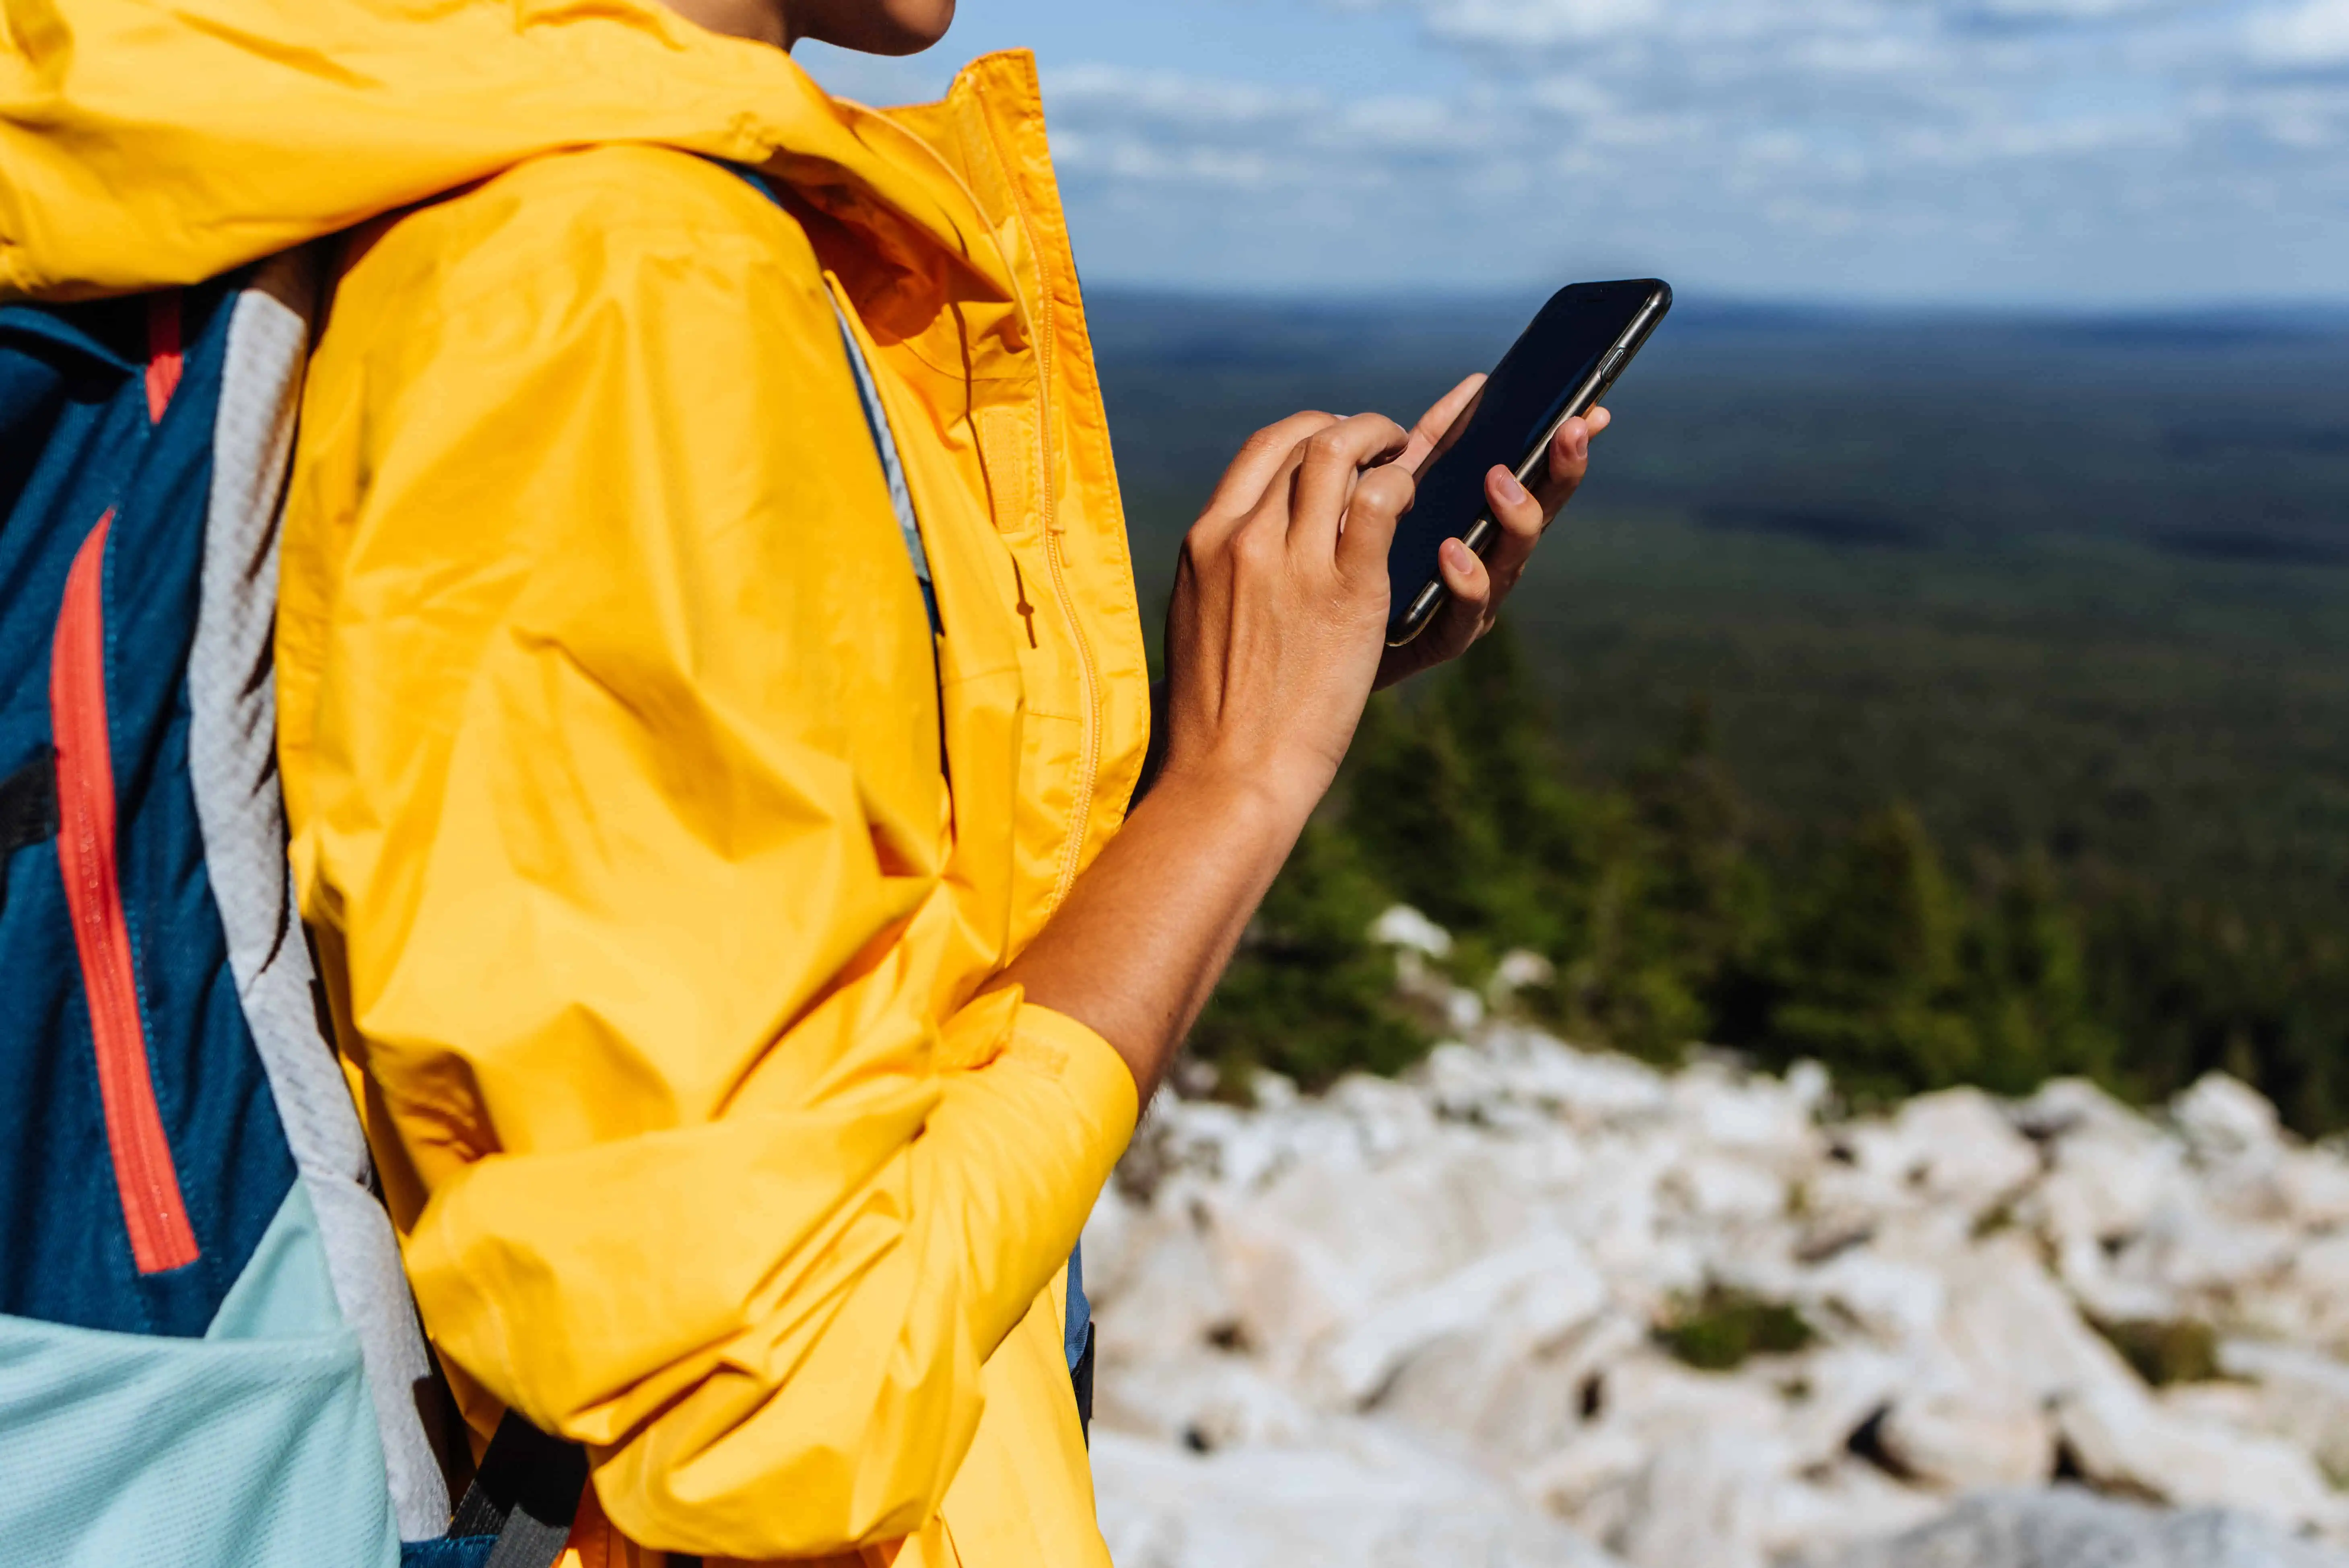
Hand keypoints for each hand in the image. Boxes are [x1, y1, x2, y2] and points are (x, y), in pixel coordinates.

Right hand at [1161, 410, 1417, 818]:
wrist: (1228, 773)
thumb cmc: (1216, 711)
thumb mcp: (1199, 615)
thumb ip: (1226, 566)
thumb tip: (1255, 535)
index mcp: (1205, 540)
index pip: (1263, 448)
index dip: (1311, 430)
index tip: (1339, 441)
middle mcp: (1244, 537)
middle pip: (1307, 442)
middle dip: (1356, 430)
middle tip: (1389, 443)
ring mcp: (1294, 561)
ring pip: (1342, 454)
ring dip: (1387, 441)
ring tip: (1411, 454)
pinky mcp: (1347, 592)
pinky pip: (1381, 502)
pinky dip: (1404, 485)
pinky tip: (1417, 499)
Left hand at [1373, 374, 1612, 688]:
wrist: (1326, 635)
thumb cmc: (1368, 554)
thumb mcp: (1401, 488)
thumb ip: (1436, 442)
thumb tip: (1478, 384)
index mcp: (1487, 522)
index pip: (1537, 480)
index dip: (1565, 448)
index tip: (1593, 410)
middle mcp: (1492, 561)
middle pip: (1540, 515)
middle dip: (1560, 472)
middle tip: (1569, 430)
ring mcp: (1474, 602)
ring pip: (1510, 561)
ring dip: (1515, 517)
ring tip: (1501, 481)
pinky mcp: (1441, 638)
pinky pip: (1462, 613)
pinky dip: (1464, 580)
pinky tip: (1453, 551)